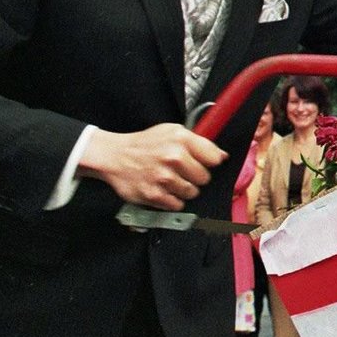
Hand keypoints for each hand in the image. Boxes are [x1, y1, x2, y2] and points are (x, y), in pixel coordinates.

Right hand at [78, 124, 227, 210]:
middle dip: (196, 177)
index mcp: (180, 139)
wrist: (115, 156)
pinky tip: (164, 189)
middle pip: (205, 178)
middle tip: (183, 172)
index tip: (204, 163)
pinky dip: (172, 200)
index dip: (210, 162)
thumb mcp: (172, 132)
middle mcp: (173, 157)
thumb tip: (221, 156)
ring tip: (171, 180)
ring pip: (192, 193)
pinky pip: (177, 204)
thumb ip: (198, 142)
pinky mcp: (154, 195)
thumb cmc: (145, 144)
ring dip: (184, 189)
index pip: (214, 158)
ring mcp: (163, 178)